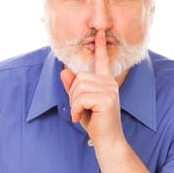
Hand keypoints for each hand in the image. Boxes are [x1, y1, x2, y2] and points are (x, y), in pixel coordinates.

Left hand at [60, 30, 123, 145]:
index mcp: (106, 81)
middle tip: (79, 109)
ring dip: (74, 103)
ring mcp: (110, 89)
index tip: (100, 33)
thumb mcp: (80, 102)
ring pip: (78, 88)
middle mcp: (109, 83)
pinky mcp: (107, 98)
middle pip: (79, 78)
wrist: (108, 139)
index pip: (102, 61)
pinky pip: (80, 98)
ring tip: (81, 113)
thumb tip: (64, 71)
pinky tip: (79, 117)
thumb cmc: (95, 121)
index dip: (100, 47)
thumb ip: (73, 87)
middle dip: (73, 95)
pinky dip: (75, 110)